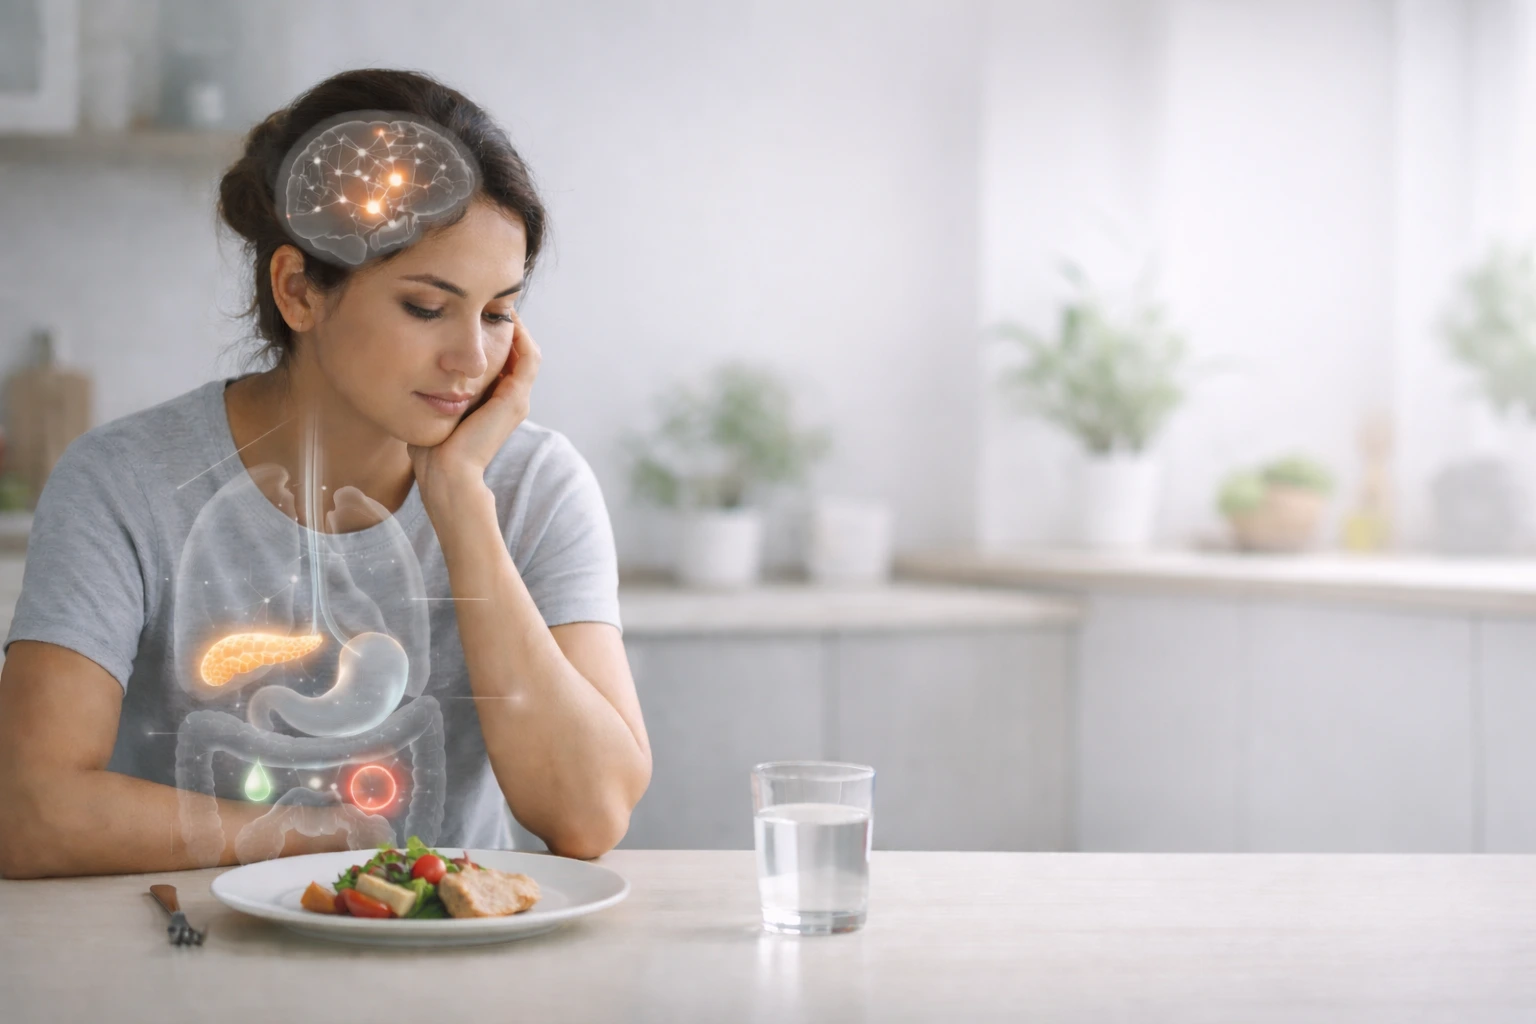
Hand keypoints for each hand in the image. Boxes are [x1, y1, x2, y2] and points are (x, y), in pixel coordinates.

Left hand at [408, 310, 541, 508]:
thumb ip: (432, 392)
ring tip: (500, 303)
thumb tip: (409, 371)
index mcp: (494, 403)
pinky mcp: (515, 400)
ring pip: (528, 351)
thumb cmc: (432, 450)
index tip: (475, 312)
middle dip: (506, 326)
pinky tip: (505, 317)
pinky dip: (522, 335)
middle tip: (491, 300)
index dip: (494, 335)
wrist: (444, 474)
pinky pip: (529, 357)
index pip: (504, 361)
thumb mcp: (432, 409)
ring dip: (517, 326)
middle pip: (519, 352)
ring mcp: (517, 400)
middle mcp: (511, 400)